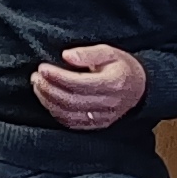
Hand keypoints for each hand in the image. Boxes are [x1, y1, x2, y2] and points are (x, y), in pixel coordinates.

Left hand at [30, 43, 147, 131]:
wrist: (140, 87)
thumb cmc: (122, 67)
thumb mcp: (109, 52)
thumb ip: (88, 53)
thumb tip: (66, 56)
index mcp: (114, 83)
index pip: (79, 83)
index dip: (57, 77)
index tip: (42, 68)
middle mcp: (110, 103)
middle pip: (72, 100)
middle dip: (48, 89)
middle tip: (36, 77)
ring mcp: (105, 117)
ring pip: (70, 115)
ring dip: (48, 101)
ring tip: (38, 86)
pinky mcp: (99, 125)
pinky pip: (73, 124)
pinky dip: (56, 113)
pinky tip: (48, 101)